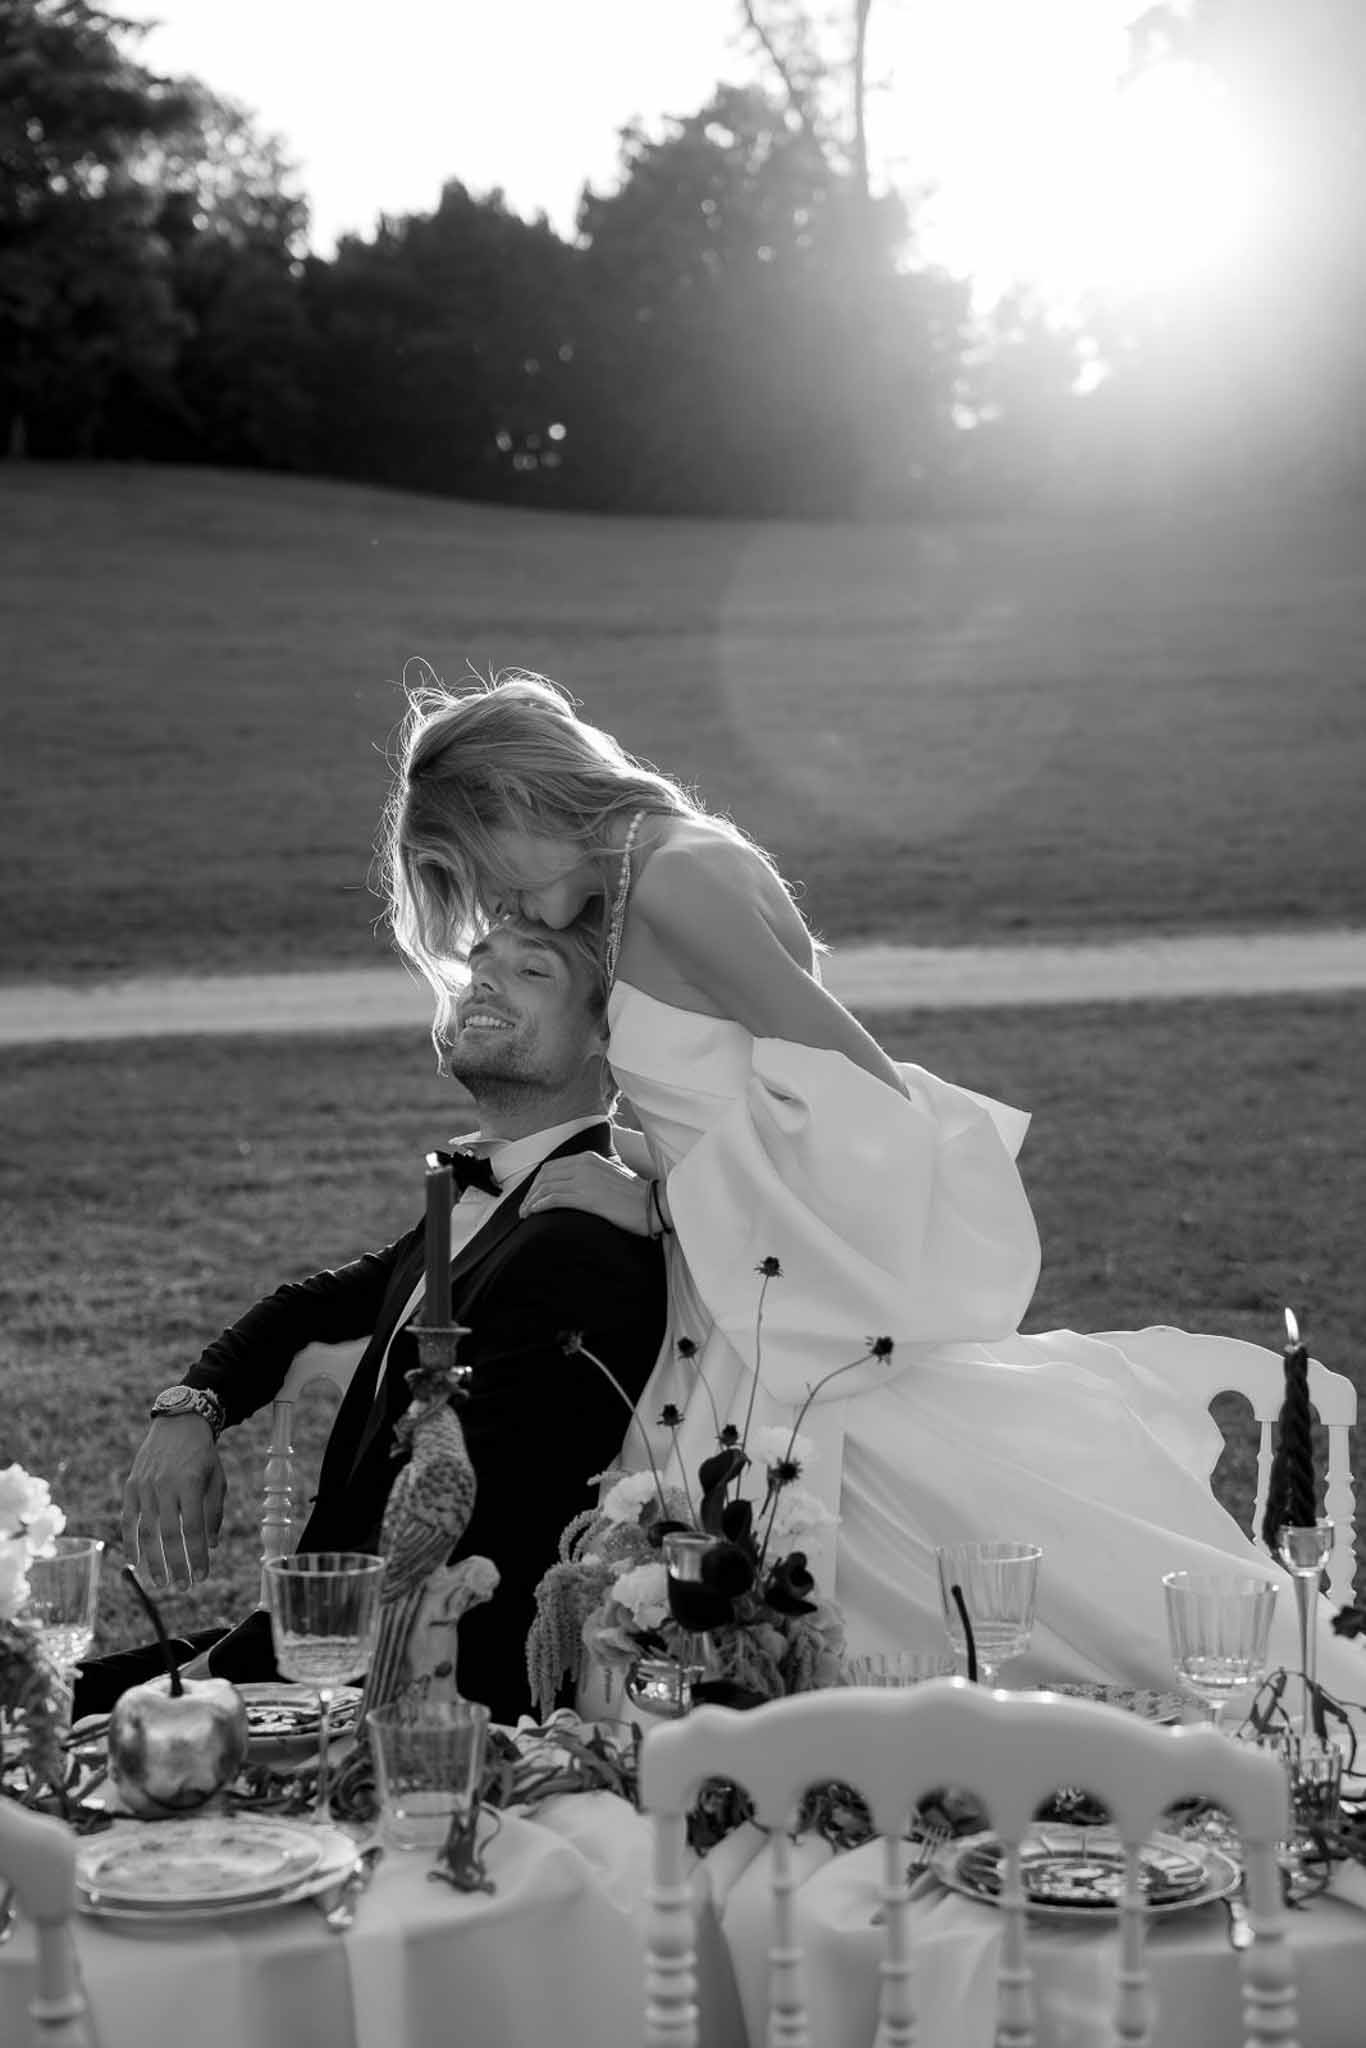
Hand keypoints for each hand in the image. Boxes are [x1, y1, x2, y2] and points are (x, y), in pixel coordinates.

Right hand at [121, 1417, 226, 1587]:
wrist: (178, 1424)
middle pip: (168, 1535)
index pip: (193, 1529)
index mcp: (191, 1484)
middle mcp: (165, 1486)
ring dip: (153, 1561)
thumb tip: (210, 1546)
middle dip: (176, 1565)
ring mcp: (145, 1486)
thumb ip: (213, 1513)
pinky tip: (135, 1563)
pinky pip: (128, 1521)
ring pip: (146, 1531)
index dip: (196, 1556)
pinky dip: (131, 1543)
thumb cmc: (203, 1456)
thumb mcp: (217, 1480)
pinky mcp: (131, 1486)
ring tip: (161, 1582)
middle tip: (182, 1587)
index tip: (202, 1576)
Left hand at [519, 1151, 652, 1235]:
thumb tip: (575, 1189)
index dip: (538, 1182)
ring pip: (546, 1187)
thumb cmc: (635, 1197)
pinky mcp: (586, 1196)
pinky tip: (534, 1213)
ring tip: (526, 1214)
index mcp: (589, 1158)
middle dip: (531, 1192)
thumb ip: (591, 1177)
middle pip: (545, 1175)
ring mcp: (584, 1179)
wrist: (653, 1205)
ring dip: (531, 1201)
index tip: (532, 1196)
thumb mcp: (610, 1177)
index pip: (553, 1167)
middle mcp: (584, 1164)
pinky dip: (539, 1205)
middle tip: (525, 1208)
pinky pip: (554, 1198)